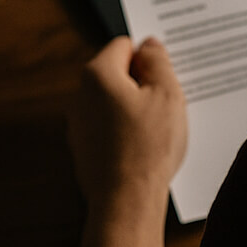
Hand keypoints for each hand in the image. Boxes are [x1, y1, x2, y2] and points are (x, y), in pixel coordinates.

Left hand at [66, 36, 187, 213]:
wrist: (126, 201)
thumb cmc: (148, 147)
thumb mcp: (167, 94)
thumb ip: (158, 61)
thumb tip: (149, 46)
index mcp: (98, 75)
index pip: (124, 45)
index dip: (149, 59)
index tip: (164, 79)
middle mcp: (80, 96)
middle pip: (117, 74)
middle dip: (143, 85)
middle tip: (166, 105)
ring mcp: (79, 125)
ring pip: (114, 103)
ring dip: (135, 110)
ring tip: (157, 131)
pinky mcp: (84, 149)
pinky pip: (109, 128)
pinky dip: (126, 132)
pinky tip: (145, 149)